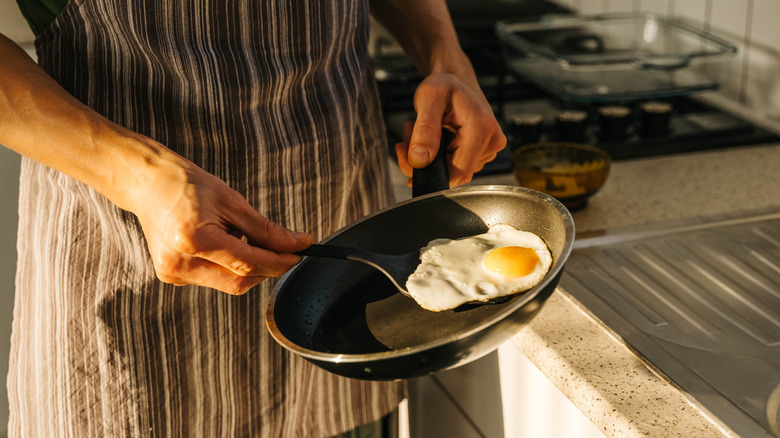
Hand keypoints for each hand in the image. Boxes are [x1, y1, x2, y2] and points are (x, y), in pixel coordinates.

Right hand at [131, 157, 311, 294]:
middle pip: (239, 282)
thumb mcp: (232, 201)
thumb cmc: (189, 186)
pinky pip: (213, 279)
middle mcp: (179, 263)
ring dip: (246, 267)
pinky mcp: (171, 277)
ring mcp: (173, 273)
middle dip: (266, 268)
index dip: (279, 262)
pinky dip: (227, 266)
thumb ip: (266, 230)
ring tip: (237, 234)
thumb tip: (298, 244)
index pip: (248, 264)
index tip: (300, 253)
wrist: (148, 184)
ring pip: (227, 283)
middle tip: (281, 248)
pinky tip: (219, 242)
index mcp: (193, 240)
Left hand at [394, 71, 505, 186]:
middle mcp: (491, 141)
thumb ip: (424, 130)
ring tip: (421, 133)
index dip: (432, 173)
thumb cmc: (445, 84)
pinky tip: (433, 139)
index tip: (411, 159)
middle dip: (426, 162)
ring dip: (431, 158)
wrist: (456, 78)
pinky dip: (439, 156)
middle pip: (454, 174)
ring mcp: (489, 148)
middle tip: (410, 138)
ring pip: (453, 171)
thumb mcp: (429, 98)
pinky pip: (457, 165)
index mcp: (481, 128)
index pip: (459, 172)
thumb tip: (420, 160)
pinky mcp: (483, 151)